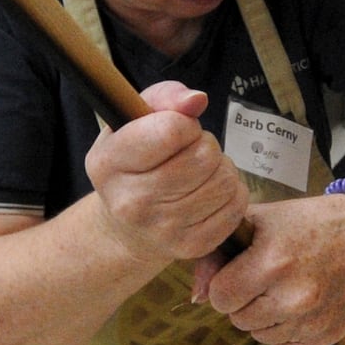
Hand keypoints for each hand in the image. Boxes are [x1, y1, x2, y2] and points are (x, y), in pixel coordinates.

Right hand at [84, 80, 245, 263]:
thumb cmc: (134, 162)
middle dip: (205, 145)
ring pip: (224, 181)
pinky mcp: (191, 246)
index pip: (171, 131)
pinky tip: (208, 193)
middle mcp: (131, 202)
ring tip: (200, 172)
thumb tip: (197, 100)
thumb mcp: (133, 121)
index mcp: (109, 164)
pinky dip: (230, 193)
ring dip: (220, 168)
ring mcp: (162, 230)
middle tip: (189, 152)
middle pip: (204, 157)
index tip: (176, 130)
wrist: (127, 226)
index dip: (184, 124)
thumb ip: (164, 98)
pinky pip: (235, 206)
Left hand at [195, 192, 344, 344]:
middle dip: (243, 301)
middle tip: (264, 279)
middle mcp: (292, 297)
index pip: (220, 298)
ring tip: (283, 290)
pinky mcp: (327, 335)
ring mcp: (311, 320)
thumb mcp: (258, 222)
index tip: (239, 273)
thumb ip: (219, 255)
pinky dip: (286, 333)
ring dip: (264, 318)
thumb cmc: (309, 224)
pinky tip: (297, 307)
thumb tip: (197, 294)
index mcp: (271, 263)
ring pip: (260, 336)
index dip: (225, 285)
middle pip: (238, 320)